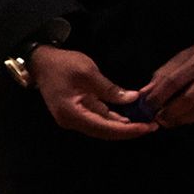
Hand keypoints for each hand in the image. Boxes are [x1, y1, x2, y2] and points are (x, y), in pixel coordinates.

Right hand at [19, 46, 142, 139]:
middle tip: (153, 125)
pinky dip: (115, 118)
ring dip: (124, 125)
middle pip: (105, 132)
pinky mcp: (78, 113)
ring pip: (103, 127)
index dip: (128, 130)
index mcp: (72, 114)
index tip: (148, 127)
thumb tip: (134, 99)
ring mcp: (74, 119)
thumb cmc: (62, 65)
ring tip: (145, 121)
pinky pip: (99, 119)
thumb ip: (110, 89)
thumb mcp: (88, 73)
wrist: (40, 61)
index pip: (105, 128)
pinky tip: (131, 115)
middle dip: (129, 130)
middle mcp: (72, 122)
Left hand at [126, 25, 193, 129]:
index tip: (145, 105)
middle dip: (168, 112)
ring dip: (181, 119)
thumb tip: (147, 90)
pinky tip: (185, 119)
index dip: (157, 96)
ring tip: (168, 121)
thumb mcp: (190, 52)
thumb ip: (168, 70)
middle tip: (156, 118)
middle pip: (187, 99)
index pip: (173, 81)